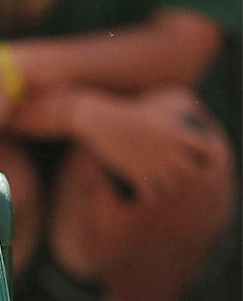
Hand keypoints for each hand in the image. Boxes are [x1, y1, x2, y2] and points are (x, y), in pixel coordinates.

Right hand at [70, 90, 222, 201]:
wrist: (97, 119)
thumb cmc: (123, 109)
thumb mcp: (153, 104)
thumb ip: (174, 109)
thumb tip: (188, 111)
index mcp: (176, 133)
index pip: (204, 150)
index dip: (203, 155)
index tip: (195, 156)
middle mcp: (168, 151)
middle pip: (188, 172)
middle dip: (183, 174)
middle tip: (174, 172)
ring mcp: (152, 164)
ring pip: (170, 185)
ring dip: (166, 187)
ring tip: (159, 185)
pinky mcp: (135, 173)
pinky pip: (151, 194)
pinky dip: (149, 196)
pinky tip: (145, 194)